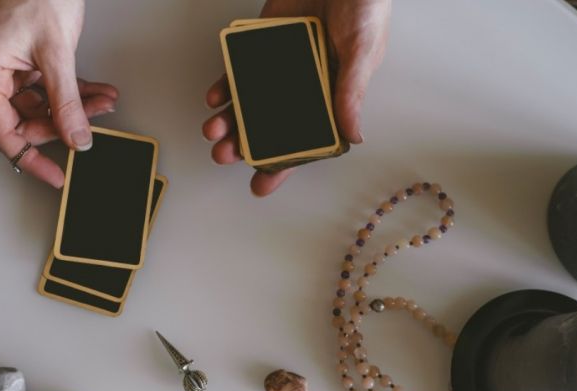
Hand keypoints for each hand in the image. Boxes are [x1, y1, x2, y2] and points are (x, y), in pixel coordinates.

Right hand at [0, 0, 118, 187]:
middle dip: (63, 124)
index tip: (55, 176)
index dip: (31, 158)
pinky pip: (49, 86)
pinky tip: (98, 92)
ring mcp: (8, 66)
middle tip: (91, 127)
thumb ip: (67, 100)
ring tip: (104, 103)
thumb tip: (76, 137)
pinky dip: (74, 91)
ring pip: (42, 104)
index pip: (3, 133)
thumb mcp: (56, 52)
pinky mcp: (26, 59)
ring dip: (75, 107)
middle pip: (25, 120)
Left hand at [202, 0, 390, 195]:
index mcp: (330, 97)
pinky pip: (239, 71)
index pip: (303, 141)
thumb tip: (353, 136)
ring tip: (213, 132)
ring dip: (228, 121)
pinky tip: (214, 98)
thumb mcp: (362, 52)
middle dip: (245, 145)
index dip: (282, 166)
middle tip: (225, 156)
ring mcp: (278, 68)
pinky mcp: (261, 45)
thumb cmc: (364, 6)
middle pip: (268, 127)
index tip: (260, 186)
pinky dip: (225, 86)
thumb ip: (351, 92)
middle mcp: (301, 87)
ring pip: (248, 104)